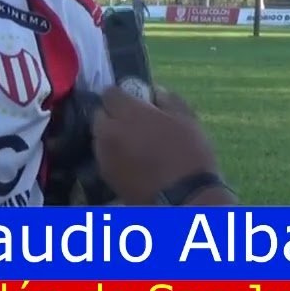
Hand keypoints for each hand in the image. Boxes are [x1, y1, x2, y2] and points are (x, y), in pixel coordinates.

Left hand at [90, 85, 218, 204]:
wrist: (183, 199)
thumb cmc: (189, 154)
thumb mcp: (187, 119)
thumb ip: (168, 99)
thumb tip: (155, 91)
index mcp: (128, 113)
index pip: (110, 93)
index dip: (121, 94)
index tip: (133, 98)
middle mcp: (109, 132)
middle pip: (100, 115)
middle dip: (112, 114)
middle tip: (133, 121)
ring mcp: (104, 156)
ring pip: (100, 138)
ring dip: (111, 136)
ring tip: (133, 144)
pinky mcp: (106, 176)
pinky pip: (104, 157)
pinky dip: (113, 155)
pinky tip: (131, 161)